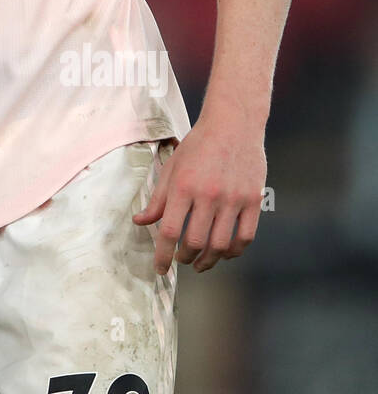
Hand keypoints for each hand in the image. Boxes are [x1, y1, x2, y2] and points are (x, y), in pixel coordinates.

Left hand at [132, 110, 265, 273]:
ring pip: (220, 245)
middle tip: (180, 260)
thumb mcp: (172, 167)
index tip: (160, 269)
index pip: (170, 231)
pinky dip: (234, 251)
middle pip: (195, 242)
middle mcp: (208, 195)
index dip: (163, 255)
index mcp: (183, 186)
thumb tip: (140, 221)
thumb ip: (158, 198)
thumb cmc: (198, 145)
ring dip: (208, 260)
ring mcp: (233, 199)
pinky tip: (225, 254)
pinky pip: (245, 237)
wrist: (233, 124)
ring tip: (200, 263)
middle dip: (185, 258)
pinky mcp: (254, 200)